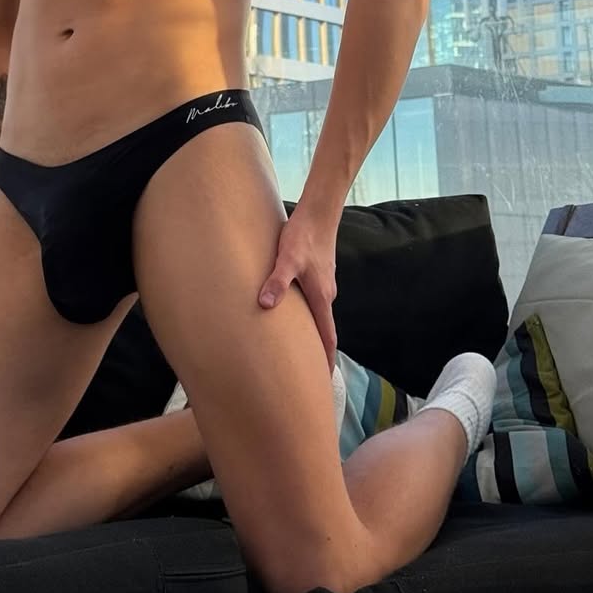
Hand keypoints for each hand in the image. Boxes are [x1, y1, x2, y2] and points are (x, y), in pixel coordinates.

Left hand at [258, 207, 338, 371]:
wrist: (318, 212)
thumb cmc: (303, 235)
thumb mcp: (287, 258)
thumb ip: (277, 281)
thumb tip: (265, 304)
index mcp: (321, 297)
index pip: (327, 336)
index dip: (325, 359)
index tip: (323, 380)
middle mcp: (326, 294)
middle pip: (324, 329)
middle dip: (317, 351)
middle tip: (307, 372)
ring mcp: (323, 284)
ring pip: (318, 315)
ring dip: (311, 332)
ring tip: (297, 349)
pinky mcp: (317, 274)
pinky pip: (313, 302)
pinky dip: (306, 315)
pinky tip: (292, 314)